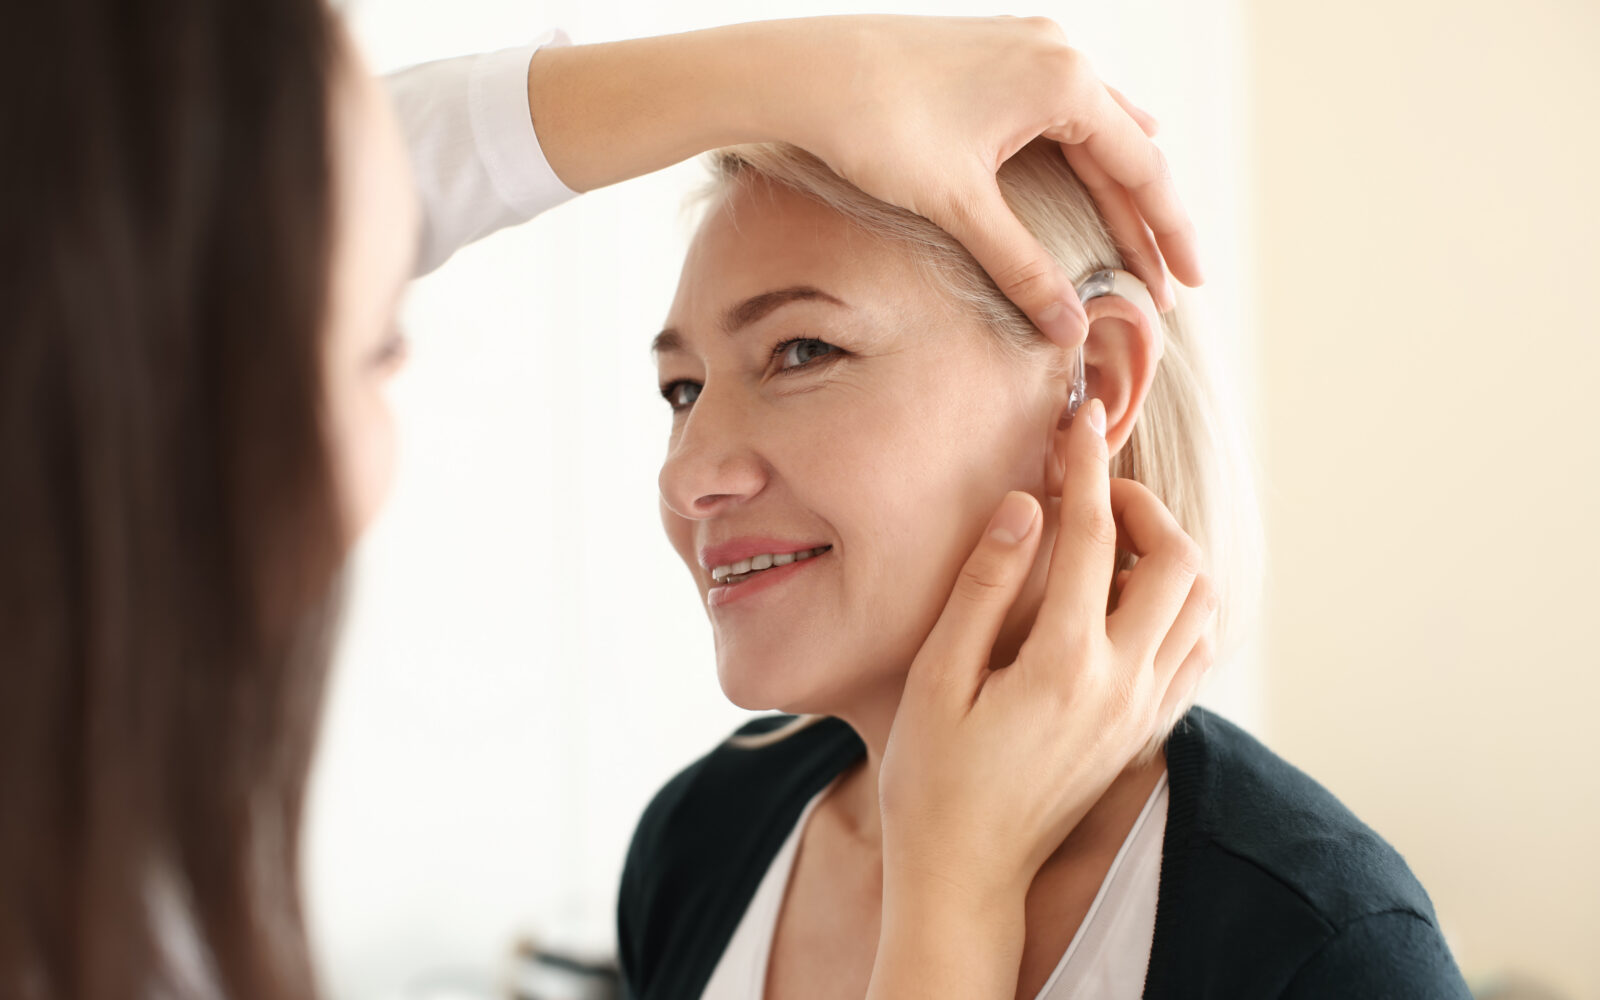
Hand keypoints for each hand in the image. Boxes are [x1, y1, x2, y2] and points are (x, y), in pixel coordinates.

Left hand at [527, 16, 1199, 347]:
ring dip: (1116, 186)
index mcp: (1064, 82)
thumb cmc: (876, 128)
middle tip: (1165, 286)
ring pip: (1095, 126)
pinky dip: (1083, 149)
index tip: (1189, 287)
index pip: (1142, 170)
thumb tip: (1069, 330)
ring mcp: (1026, 43)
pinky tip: (1090, 164)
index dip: (1169, 234)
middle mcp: (1056, 51)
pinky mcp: (993, 50)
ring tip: (1143, 238)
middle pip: (1126, 149)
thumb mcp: (958, 207)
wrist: (800, 72)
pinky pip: (1062, 106)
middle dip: (1145, 221)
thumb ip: (1021, 267)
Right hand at [867, 398, 1214, 996]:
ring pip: (1203, 606)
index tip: (1076, 422)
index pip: (1094, 536)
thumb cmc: (932, 778)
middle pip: (1180, 563)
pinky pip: (1195, 651)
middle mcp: (1121, 685)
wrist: (966, 875)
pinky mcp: (1143, 733)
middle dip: (1143, 508)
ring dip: (1169, 555)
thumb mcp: (935, 679)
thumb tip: (1022, 508)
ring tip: (1111, 542)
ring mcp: (1142, 713)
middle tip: (1092, 493)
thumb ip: (983, 589)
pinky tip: (1128, 601)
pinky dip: (1179, 606)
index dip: (1085, 467)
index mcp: (1064, 664)